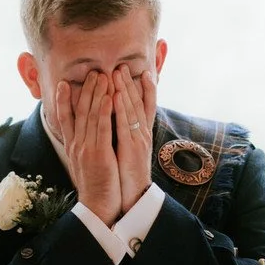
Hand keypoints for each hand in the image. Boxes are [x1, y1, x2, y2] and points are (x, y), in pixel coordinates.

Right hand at [55, 72, 120, 223]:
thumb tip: (84, 134)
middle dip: (86, 90)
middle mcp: (77, 146)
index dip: (63, 100)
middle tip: (92, 72)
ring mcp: (87, 150)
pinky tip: (109, 98)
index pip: (64, 119)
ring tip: (102, 77)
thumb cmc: (96, 185)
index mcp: (73, 147)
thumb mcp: (85, 163)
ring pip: (91, 116)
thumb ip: (84, 146)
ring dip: (97, 94)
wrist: (98, 207)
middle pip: (79, 112)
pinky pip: (103, 129)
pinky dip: (105, 112)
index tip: (63, 83)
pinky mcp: (100, 155)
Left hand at [112, 67, 155, 212]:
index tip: (144, 71)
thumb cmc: (127, 176)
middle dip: (131, 83)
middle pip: (139, 103)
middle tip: (123, 64)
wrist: (132, 200)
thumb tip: (120, 123)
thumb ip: (126, 136)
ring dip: (126, 89)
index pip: (146, 107)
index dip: (146, 89)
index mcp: (142, 135)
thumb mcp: (127, 152)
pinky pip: (126, 124)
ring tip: (120, 72)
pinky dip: (122, 108)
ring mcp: (139, 141)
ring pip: (133, 109)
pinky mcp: (132, 149)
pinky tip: (117, 95)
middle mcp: (143, 135)